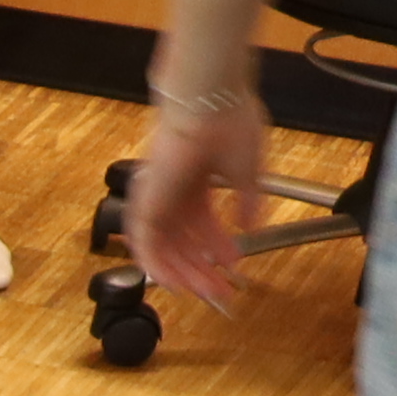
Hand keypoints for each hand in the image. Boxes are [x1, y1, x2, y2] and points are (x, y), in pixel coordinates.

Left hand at [122, 97, 272, 312]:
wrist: (209, 103)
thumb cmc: (229, 123)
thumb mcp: (247, 172)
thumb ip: (247, 202)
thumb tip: (251, 226)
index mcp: (196, 180)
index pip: (202, 224)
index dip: (218, 248)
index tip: (235, 266)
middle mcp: (172, 190)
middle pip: (184, 241)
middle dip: (204, 267)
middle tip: (221, 291)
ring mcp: (157, 196)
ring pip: (165, 246)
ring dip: (186, 272)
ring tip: (206, 293)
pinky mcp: (145, 200)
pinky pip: (145, 243)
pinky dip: (158, 264)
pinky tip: (174, 283)